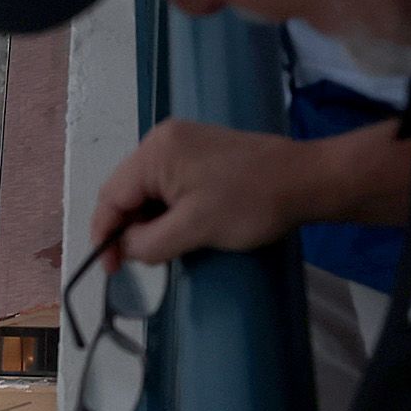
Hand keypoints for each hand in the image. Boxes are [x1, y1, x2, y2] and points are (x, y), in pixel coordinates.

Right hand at [88, 116, 410, 265]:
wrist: (307, 180)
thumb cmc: (250, 203)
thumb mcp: (193, 229)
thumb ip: (148, 242)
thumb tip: (125, 247)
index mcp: (155, 152)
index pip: (111, 196)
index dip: (104, 235)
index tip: (111, 269)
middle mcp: (162, 140)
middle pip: (127, 191)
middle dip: (129, 228)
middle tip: (143, 261)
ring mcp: (183, 143)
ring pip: (148, 190)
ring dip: (150, 221)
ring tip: (167, 247)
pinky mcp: (202, 151)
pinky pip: (169, 184)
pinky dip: (168, 210)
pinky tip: (183, 228)